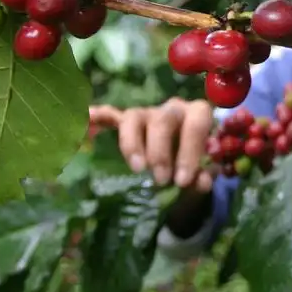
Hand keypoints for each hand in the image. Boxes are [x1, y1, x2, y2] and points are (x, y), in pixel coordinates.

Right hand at [89, 97, 215, 190]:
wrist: (179, 169)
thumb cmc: (191, 168)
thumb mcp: (200, 177)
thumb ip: (202, 178)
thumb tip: (201, 182)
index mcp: (197, 115)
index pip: (197, 122)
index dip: (191, 150)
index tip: (182, 181)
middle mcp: (172, 109)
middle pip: (163, 119)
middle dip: (161, 152)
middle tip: (160, 180)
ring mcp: (147, 114)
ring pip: (134, 116)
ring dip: (132, 143)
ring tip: (136, 169)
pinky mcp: (125, 122)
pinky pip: (110, 115)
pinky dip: (100, 116)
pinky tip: (88, 117)